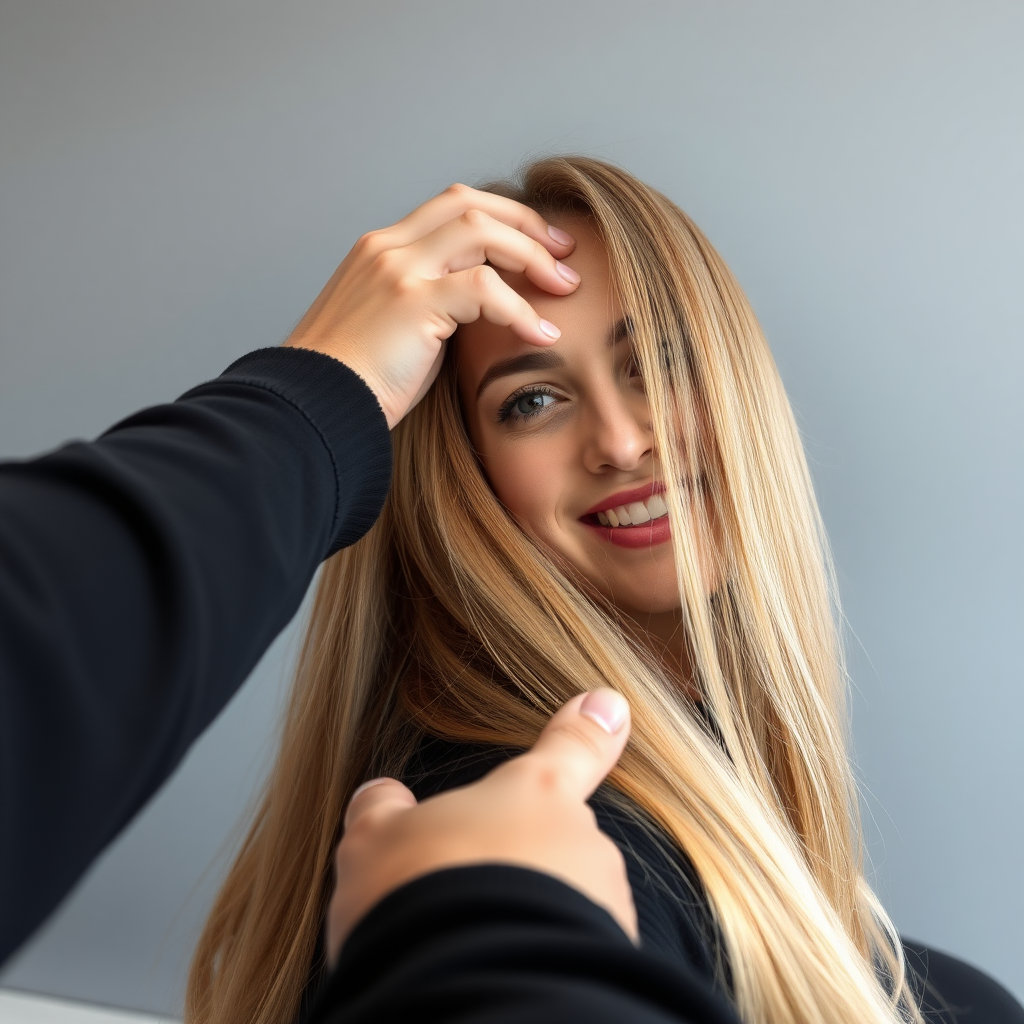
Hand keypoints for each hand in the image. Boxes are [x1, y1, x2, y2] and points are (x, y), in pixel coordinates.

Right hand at [284, 184, 579, 427]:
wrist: (313, 410)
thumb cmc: (350, 385)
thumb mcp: (390, 331)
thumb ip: (428, 308)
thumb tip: (475, 314)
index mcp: (381, 251)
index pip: (450, 209)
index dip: (502, 219)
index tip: (538, 245)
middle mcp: (387, 248)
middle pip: (471, 205)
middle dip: (527, 224)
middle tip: (565, 255)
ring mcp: (397, 270)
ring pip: (482, 232)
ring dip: (533, 256)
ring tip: (565, 287)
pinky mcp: (411, 301)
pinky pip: (485, 288)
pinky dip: (521, 309)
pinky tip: (541, 334)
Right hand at [326, 689, 635, 965]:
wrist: (464, 991)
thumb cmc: (419, 899)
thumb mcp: (374, 842)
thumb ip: (384, 811)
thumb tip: (382, 797)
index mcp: (533, 793)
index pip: (571, 747)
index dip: (588, 727)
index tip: (609, 707)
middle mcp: (582, 841)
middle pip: (557, 841)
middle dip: (521, 863)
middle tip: (463, 898)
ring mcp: (605, 903)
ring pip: (569, 901)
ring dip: (531, 915)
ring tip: (475, 946)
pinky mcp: (611, 963)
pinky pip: (574, 952)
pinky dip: (544, 959)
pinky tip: (502, 978)